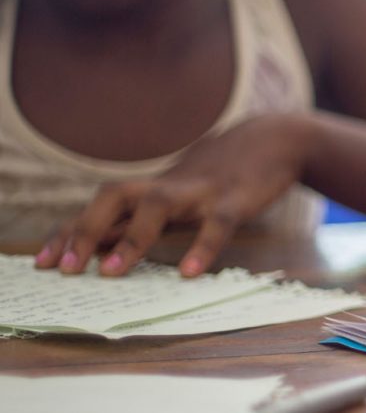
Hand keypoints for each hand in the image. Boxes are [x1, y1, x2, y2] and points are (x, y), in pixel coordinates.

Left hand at [33, 113, 309, 276]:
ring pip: (159, 205)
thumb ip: (143, 219)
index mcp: (153, 189)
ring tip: (111, 272)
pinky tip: (190, 273)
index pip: (99, 208)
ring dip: (131, 238)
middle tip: (66, 270)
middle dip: (85, 230)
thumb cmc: (222, 175)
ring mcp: (202, 191)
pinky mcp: (237, 199)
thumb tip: (99, 250)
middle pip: (115, 196)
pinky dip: (203, 246)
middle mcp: (169, 186)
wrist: (276, 140)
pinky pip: (218, 223)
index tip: (42, 263)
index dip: (68, 233)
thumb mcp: (179, 194)